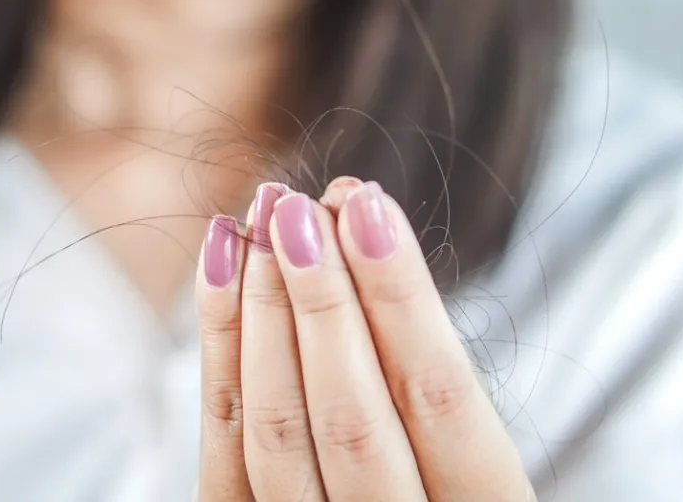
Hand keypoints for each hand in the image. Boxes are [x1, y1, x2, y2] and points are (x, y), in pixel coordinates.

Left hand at [195, 179, 533, 500]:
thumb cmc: (432, 490)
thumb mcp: (461, 461)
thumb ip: (423, 386)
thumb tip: (362, 235)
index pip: (440, 402)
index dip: (400, 300)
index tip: (366, 208)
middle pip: (352, 416)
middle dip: (320, 301)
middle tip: (297, 208)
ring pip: (280, 433)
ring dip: (263, 315)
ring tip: (258, 225)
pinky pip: (224, 449)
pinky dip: (221, 352)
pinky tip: (221, 272)